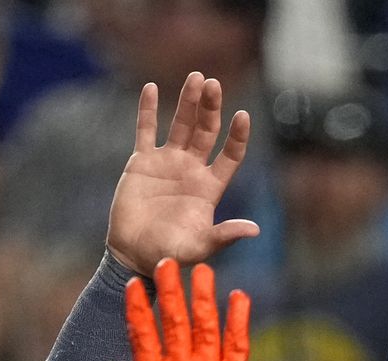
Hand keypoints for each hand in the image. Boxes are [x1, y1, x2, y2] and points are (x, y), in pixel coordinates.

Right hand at [105, 258, 252, 360]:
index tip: (132, 285)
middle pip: (173, 318)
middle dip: (169, 288)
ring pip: (205, 322)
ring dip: (203, 293)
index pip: (141, 332)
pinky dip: (239, 317)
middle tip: (167, 263)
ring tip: (202, 270)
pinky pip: (238, 340)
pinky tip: (239, 295)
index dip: (136, 307)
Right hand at [107, 73, 259, 274]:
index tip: (242, 115)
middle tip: (214, 84)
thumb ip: (224, 235)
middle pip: (207, 131)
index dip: (237, 136)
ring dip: (188, 101)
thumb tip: (255, 229)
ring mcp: (167, 162)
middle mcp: (192, 169)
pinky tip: (152, 88)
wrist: (133, 255)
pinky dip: (148, 110)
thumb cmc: (168, 254)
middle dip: (211, 108)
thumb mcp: (199, 247)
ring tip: (196, 77)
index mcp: (209, 187)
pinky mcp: (142, 162)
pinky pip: (146, 130)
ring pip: (181, 124)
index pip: (230, 155)